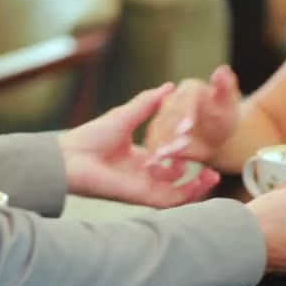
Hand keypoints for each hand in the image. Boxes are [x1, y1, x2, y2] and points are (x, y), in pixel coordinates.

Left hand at [59, 83, 220, 208]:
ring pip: (177, 193)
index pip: (169, 161)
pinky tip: (200, 181)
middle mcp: (144, 174)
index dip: (186, 156)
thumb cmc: (92, 135)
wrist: (72, 156)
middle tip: (213, 170)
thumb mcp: (127, 114)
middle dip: (196, 177)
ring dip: (196, 186)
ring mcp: (144, 186)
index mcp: (140, 157)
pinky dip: (187, 193)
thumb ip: (149, 103)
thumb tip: (170, 86)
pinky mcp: (142, 196)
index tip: (202, 145)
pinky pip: (170, 200)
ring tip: (212, 175)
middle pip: (176, 180)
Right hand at [145, 65, 240, 162]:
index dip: (185, 113)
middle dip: (172, 131)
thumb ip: (225, 87)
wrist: (214, 135)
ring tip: (166, 158)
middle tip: (178, 146)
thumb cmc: (223, 116)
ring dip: (162, 144)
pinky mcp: (157, 135)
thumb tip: (222, 70)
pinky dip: (156, 154)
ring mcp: (162, 118)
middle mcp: (171, 101)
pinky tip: (158, 164)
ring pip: (158, 131)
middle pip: (168, 116)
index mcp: (189, 89)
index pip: (185, 98)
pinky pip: (154, 145)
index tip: (188, 126)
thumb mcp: (228, 103)